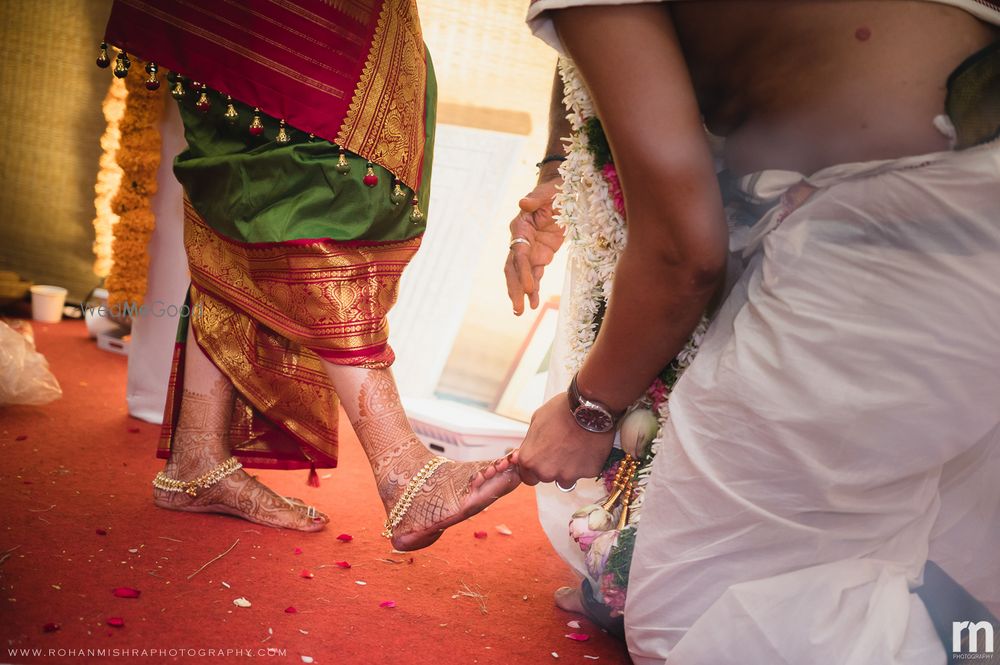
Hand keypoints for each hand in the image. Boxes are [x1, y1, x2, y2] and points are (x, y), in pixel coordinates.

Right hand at [505, 174, 565, 315]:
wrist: (560, 192)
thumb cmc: (552, 190)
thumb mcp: (547, 192)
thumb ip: (535, 199)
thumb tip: (523, 201)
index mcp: (520, 227)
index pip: (519, 254)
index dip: (523, 272)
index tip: (530, 288)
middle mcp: (521, 241)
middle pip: (514, 269)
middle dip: (515, 289)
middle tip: (517, 309)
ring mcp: (530, 250)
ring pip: (522, 276)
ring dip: (521, 294)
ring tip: (520, 312)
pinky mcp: (540, 255)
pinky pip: (536, 275)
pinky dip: (534, 289)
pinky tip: (534, 304)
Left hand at [513, 393, 613, 485]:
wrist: (590, 409)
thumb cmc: (563, 411)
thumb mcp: (537, 420)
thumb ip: (531, 442)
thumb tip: (530, 449)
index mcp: (529, 459)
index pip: (527, 476)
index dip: (534, 467)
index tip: (542, 459)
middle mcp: (546, 472)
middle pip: (546, 478)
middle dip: (551, 467)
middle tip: (560, 449)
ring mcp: (567, 475)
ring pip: (565, 479)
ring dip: (568, 468)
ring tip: (575, 448)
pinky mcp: (587, 474)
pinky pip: (584, 473)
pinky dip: (585, 464)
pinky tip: (587, 448)